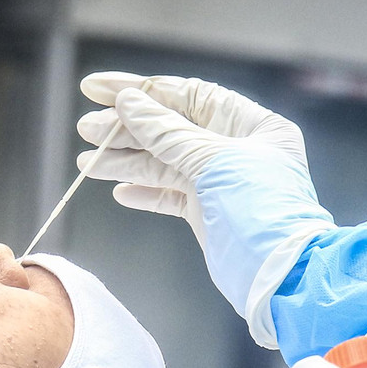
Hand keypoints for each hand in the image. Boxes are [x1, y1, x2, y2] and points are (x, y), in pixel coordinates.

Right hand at [76, 71, 332, 347]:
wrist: (280, 278)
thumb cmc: (261, 212)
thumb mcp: (213, 162)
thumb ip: (167, 132)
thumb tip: (129, 102)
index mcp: (252, 126)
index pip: (187, 96)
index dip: (140, 91)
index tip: (98, 89)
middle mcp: (237, 150)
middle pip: (171, 129)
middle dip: (126, 129)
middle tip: (86, 130)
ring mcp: (221, 183)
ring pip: (164, 164)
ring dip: (125, 161)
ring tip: (88, 163)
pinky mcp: (208, 213)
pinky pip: (170, 195)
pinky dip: (144, 192)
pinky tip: (119, 191)